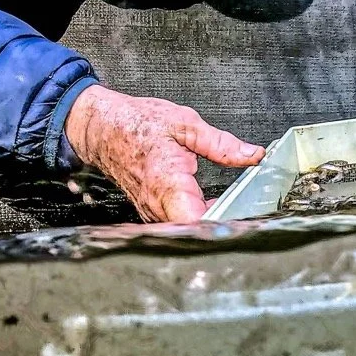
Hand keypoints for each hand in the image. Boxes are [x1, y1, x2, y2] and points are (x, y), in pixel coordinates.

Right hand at [63, 85, 263, 222]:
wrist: (103, 128)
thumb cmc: (136, 124)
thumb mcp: (186, 124)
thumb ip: (222, 144)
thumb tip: (253, 155)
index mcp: (168, 183)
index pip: (196, 223)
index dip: (222, 226)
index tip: (244, 219)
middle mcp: (157, 205)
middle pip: (196, 231)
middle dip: (223, 224)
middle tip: (249, 214)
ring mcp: (152, 211)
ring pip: (188, 229)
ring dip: (211, 222)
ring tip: (236, 210)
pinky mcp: (152, 211)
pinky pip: (179, 222)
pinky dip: (198, 216)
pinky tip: (215, 205)